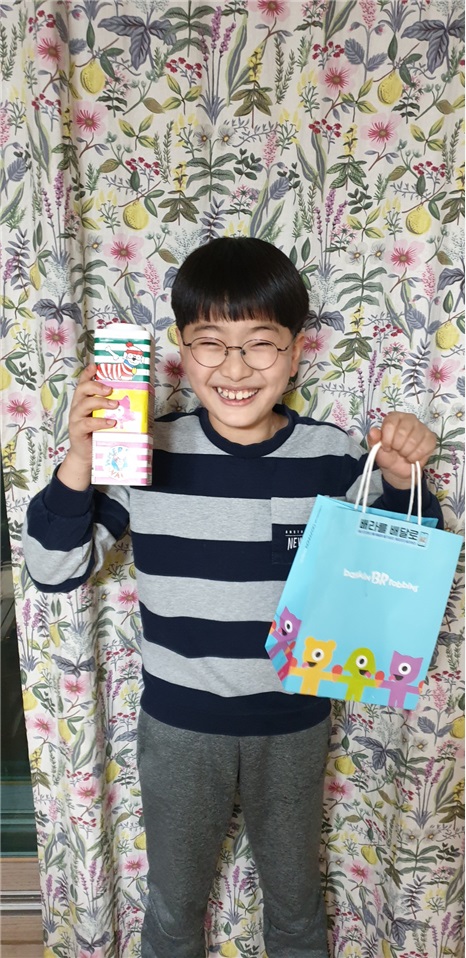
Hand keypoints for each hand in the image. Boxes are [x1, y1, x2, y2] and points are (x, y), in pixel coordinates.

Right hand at [57, 363, 118, 489]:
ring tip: (115, 405)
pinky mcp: (77, 431)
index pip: (83, 382)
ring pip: (84, 404)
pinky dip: (100, 421)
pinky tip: (111, 422)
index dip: (88, 373)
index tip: (96, 365)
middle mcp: (77, 406)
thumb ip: (113, 408)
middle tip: (110, 389)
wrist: (86, 455)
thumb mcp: (106, 417)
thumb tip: (137, 399)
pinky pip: (88, 423)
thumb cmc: (98, 433)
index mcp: (84, 400)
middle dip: (96, 386)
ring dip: (101, 402)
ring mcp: (76, 418)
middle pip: (82, 389)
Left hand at [367, 412, 436, 488]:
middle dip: (397, 447)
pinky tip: (412, 457)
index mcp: (394, 417)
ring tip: (404, 454)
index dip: (387, 440)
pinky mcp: (431, 438)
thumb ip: (373, 439)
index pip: (390, 424)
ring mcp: (422, 427)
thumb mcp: (376, 448)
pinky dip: (415, 457)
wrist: (397, 467)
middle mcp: (409, 418)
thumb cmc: (387, 454)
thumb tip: (373, 431)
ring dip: (406, 453)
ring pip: (413, 441)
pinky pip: (424, 448)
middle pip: (403, 432)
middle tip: (397, 451)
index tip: (387, 448)